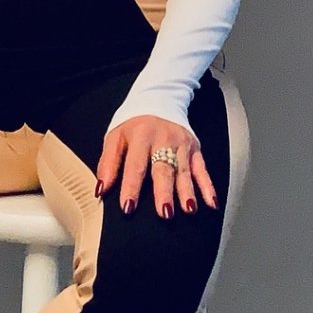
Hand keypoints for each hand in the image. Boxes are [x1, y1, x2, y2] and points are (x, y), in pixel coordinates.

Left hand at [95, 116, 217, 219]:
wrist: (160, 100)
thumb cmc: (134, 126)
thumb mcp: (115, 137)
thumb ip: (108, 163)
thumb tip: (102, 189)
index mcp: (141, 136)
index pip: (135, 165)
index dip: (131, 187)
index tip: (128, 207)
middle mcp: (163, 139)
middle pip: (163, 169)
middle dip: (164, 192)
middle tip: (164, 213)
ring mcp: (182, 144)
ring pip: (184, 171)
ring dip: (187, 192)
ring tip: (188, 210)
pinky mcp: (195, 149)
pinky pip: (202, 169)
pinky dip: (208, 187)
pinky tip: (211, 203)